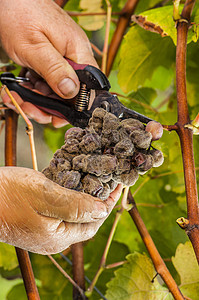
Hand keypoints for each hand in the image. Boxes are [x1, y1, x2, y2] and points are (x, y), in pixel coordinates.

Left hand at [0, 0, 97, 126]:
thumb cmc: (18, 12)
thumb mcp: (34, 47)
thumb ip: (54, 69)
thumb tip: (72, 92)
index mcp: (77, 52)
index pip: (88, 88)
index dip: (74, 107)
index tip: (56, 118)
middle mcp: (72, 57)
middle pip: (68, 93)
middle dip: (48, 106)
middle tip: (28, 109)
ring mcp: (60, 58)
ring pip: (54, 89)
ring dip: (35, 98)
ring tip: (16, 98)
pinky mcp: (48, 59)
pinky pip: (44, 80)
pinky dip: (30, 88)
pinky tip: (17, 89)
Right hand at [0, 167, 121, 253]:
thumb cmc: (7, 195)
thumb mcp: (45, 196)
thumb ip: (76, 206)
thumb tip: (103, 210)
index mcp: (58, 237)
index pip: (93, 221)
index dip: (108, 202)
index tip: (119, 184)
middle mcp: (53, 238)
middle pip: (84, 218)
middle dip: (98, 198)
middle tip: (108, 178)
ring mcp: (43, 230)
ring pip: (72, 212)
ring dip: (84, 194)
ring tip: (93, 176)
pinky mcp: (35, 220)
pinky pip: (58, 209)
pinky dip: (68, 194)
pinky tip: (70, 180)